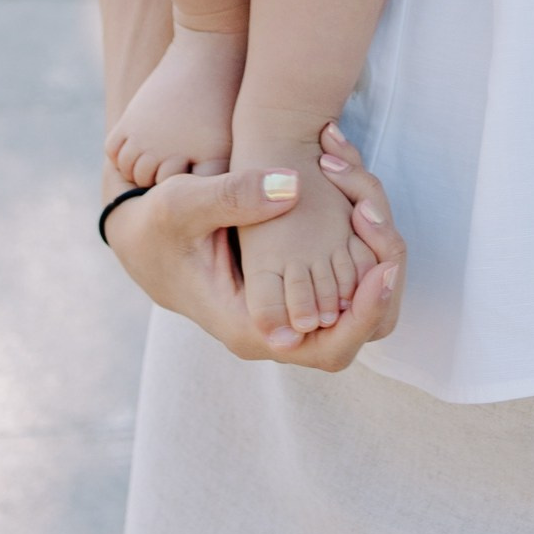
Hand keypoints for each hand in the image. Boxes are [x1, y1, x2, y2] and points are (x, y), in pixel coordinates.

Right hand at [101, 129, 404, 368]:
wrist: (143, 233)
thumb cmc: (158, 222)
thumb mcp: (185, 202)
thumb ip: (233, 195)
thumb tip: (292, 186)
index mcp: (250, 328)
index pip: (328, 347)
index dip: (364, 313)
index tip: (384, 266)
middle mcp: (274, 333)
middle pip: (352, 337)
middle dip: (380, 292)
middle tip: (389, 236)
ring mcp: (284, 316)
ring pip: (353, 313)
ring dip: (373, 268)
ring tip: (374, 210)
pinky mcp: (290, 294)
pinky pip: (340, 291)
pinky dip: (358, 258)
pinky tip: (360, 209)